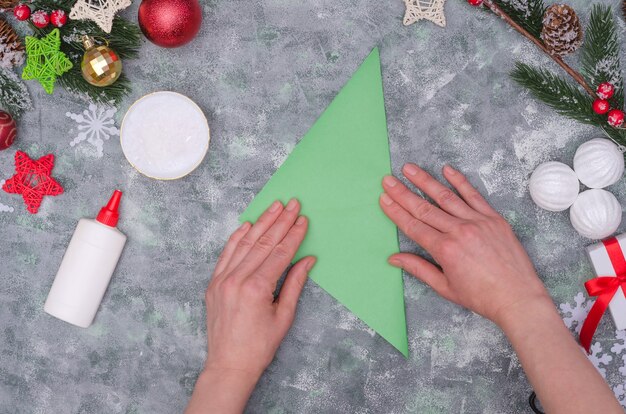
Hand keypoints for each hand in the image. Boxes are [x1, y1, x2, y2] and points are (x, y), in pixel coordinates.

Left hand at [205, 198, 314, 375]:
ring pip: (244, 243)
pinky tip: (247, 225)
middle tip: (292, 204)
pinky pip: (226, 254)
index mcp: (257, 289)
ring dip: (260, 223)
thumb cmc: (259, 346)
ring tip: (274, 206)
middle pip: (263, 243)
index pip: (280, 253)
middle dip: (280, 221)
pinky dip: (236, 237)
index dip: (294, 234)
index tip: (303, 219)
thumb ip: (295, 284)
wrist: (229, 365)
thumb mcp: (284, 316)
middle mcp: (237, 280)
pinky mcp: (213, 284)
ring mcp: (222, 280)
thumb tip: (307, 260)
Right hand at [379, 163, 549, 324]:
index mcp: (445, 250)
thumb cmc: (482, 297)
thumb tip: (394, 258)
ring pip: (445, 197)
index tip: (384, 198)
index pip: (413, 226)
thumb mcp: (445, 287)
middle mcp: (459, 231)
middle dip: (403, 193)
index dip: (396, 211)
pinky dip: (460, 182)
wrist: (518, 298)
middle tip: (388, 180)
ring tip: (409, 169)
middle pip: (424, 208)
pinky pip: (474, 196)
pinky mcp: (494, 219)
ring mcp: (478, 222)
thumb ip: (419, 268)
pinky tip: (447, 170)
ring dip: (425, 181)